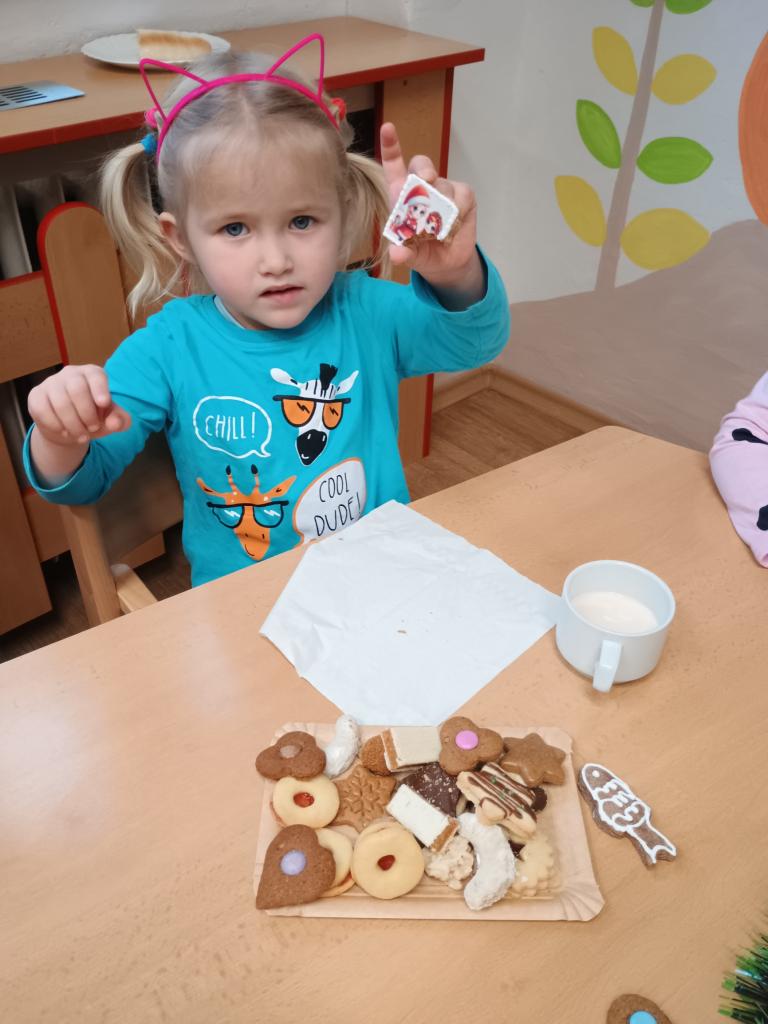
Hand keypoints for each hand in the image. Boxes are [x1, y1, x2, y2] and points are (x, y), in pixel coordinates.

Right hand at [28, 364, 130, 446]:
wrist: (68, 429)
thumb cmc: (93, 418)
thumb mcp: (111, 421)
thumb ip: (120, 420)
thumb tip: (115, 423)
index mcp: (92, 374)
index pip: (95, 375)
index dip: (100, 388)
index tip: (104, 403)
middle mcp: (71, 374)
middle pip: (77, 389)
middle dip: (87, 413)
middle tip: (93, 428)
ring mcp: (51, 383)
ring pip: (60, 402)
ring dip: (73, 424)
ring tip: (82, 435)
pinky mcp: (36, 395)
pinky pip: (43, 410)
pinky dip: (56, 425)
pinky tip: (64, 431)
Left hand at [379, 121, 479, 289]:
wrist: (448, 262)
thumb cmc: (422, 251)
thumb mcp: (411, 254)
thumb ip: (404, 252)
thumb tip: (397, 255)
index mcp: (402, 194)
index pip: (394, 165)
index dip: (391, 146)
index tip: (387, 128)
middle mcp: (422, 186)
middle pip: (421, 164)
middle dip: (423, 170)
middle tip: (425, 181)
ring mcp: (444, 188)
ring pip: (443, 185)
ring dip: (442, 208)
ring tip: (440, 230)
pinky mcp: (463, 194)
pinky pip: (461, 195)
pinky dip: (458, 211)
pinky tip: (454, 224)